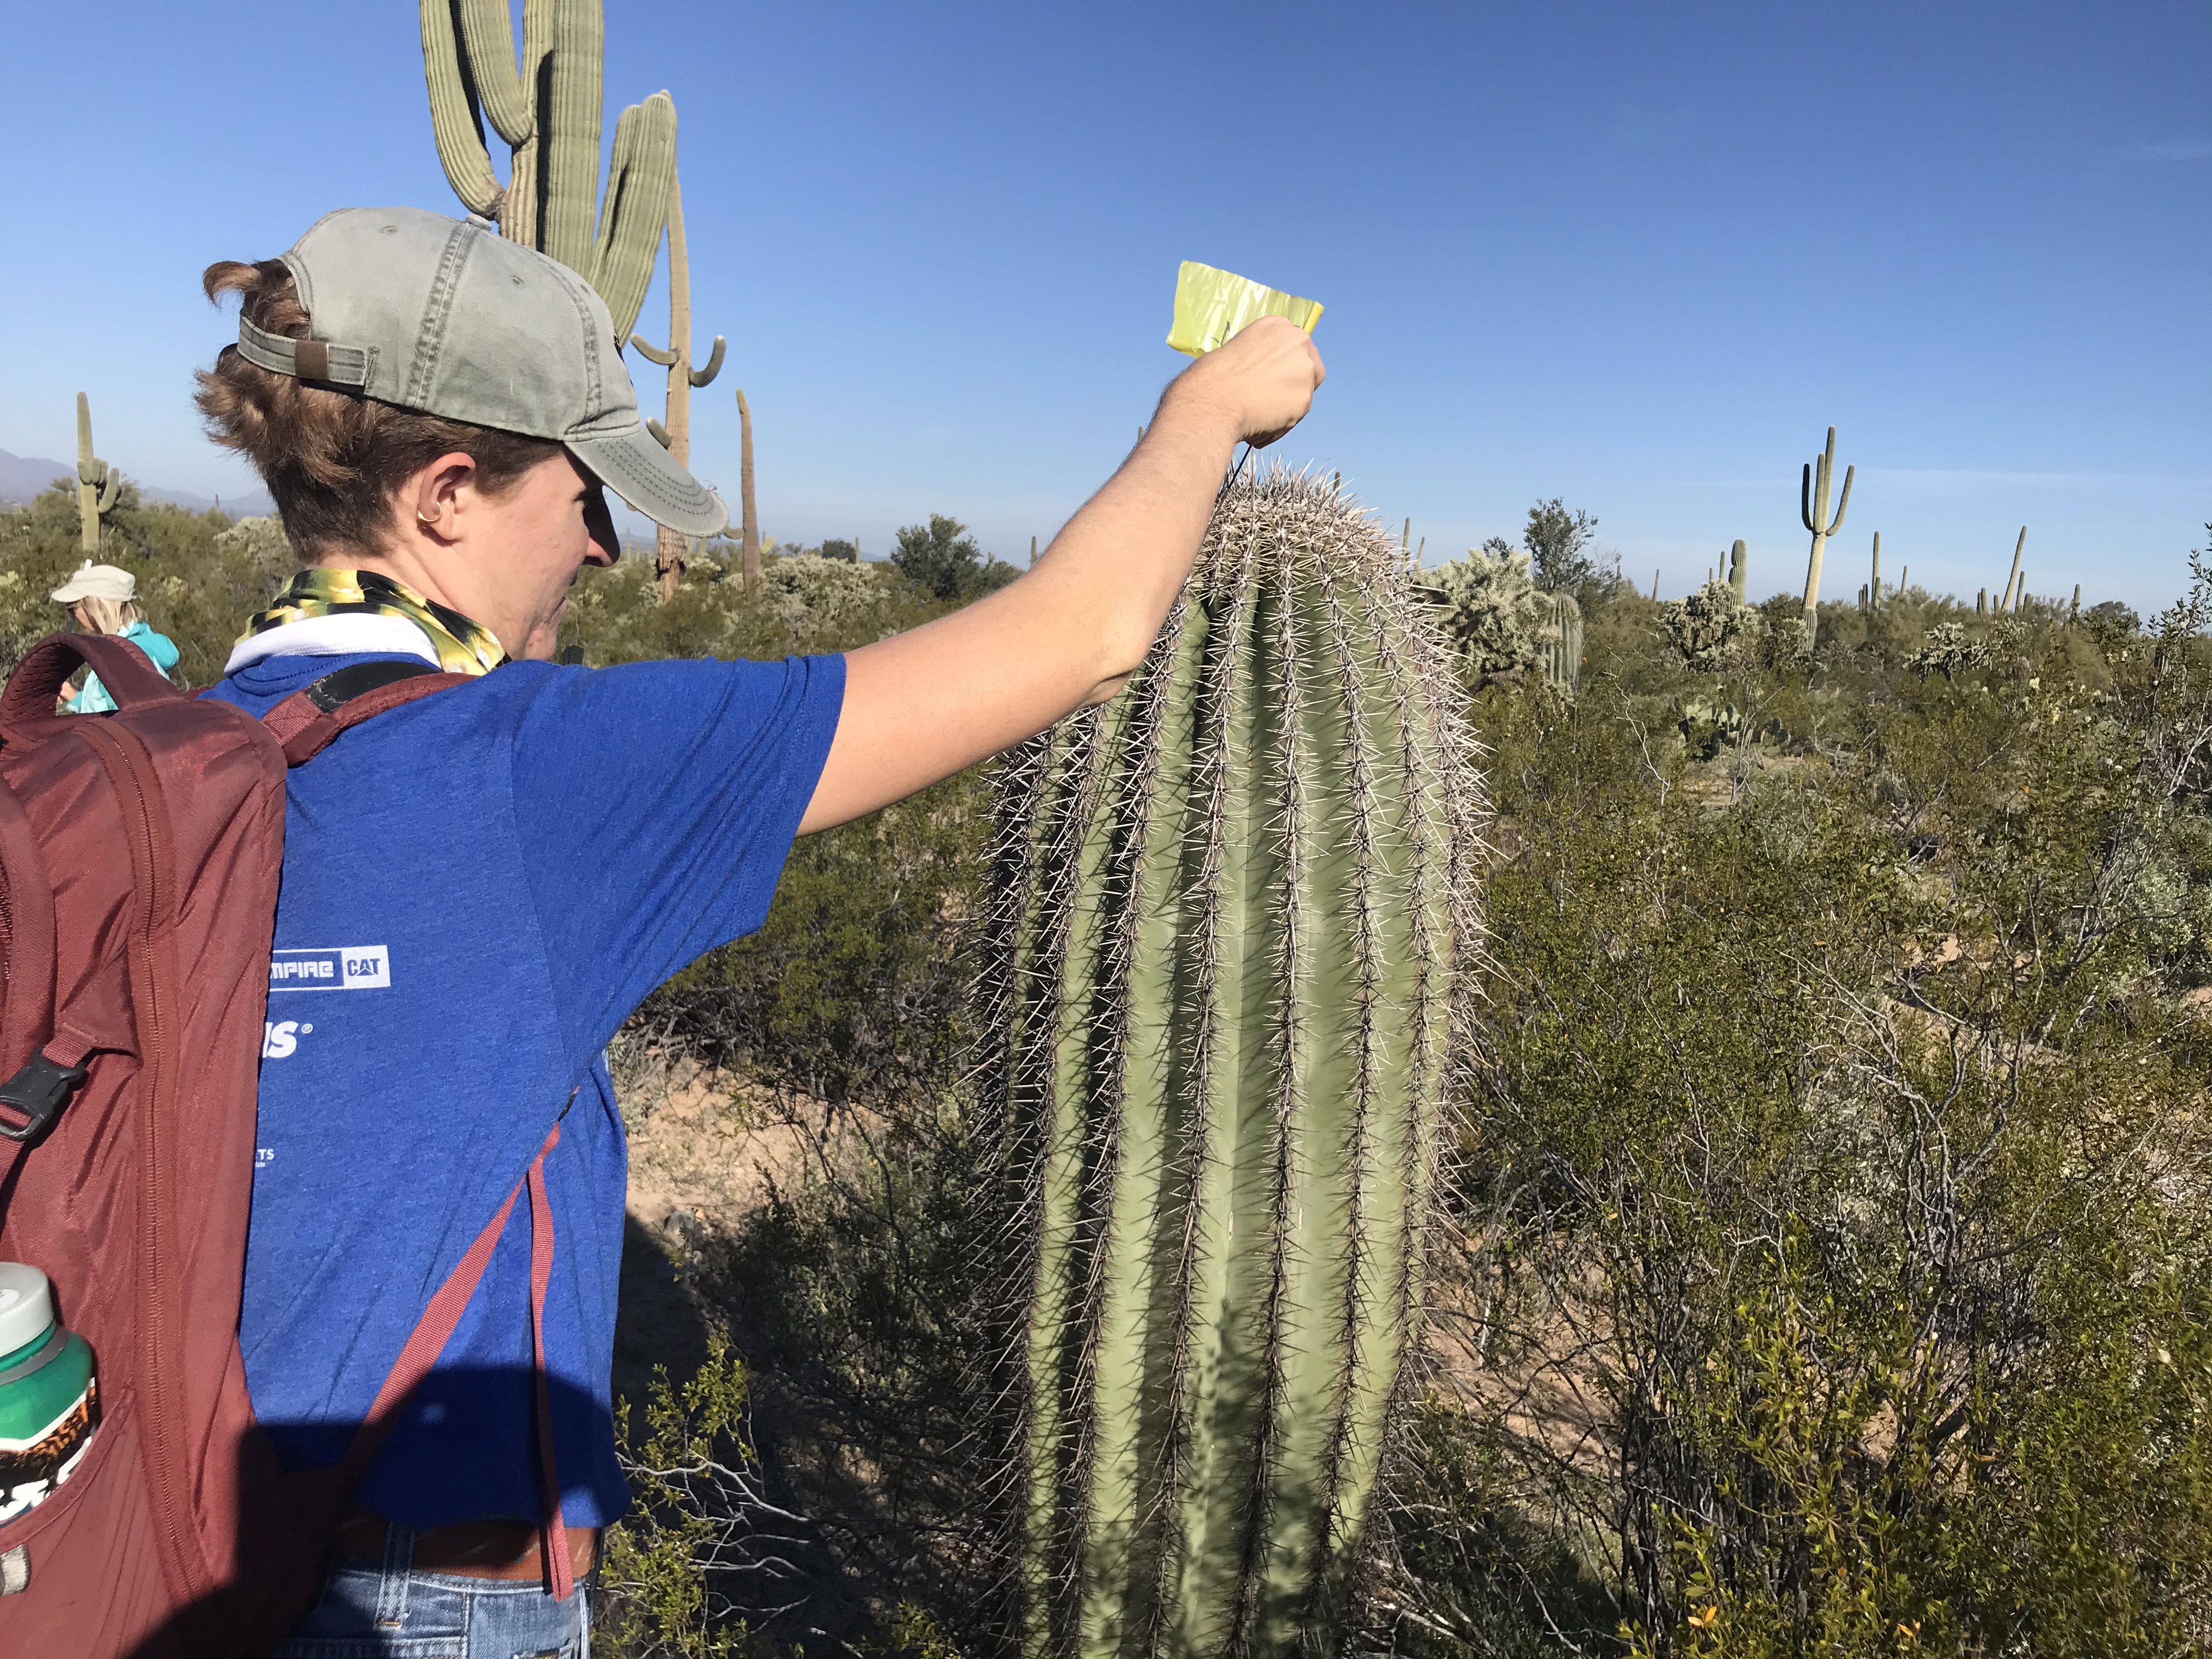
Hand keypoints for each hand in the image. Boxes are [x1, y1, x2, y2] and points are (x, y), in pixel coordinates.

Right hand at [1159, 314, 1325, 448]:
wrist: (1213, 401)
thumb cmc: (1214, 379)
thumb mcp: (1240, 351)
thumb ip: (1263, 358)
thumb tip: (1268, 375)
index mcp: (1278, 325)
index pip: (1297, 346)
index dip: (1286, 366)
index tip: (1274, 378)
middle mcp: (1298, 341)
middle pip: (1310, 368)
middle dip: (1294, 385)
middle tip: (1271, 400)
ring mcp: (1304, 370)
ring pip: (1303, 395)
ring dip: (1285, 408)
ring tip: (1257, 417)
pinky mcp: (1305, 399)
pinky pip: (1295, 418)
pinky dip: (1279, 426)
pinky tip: (1258, 427)